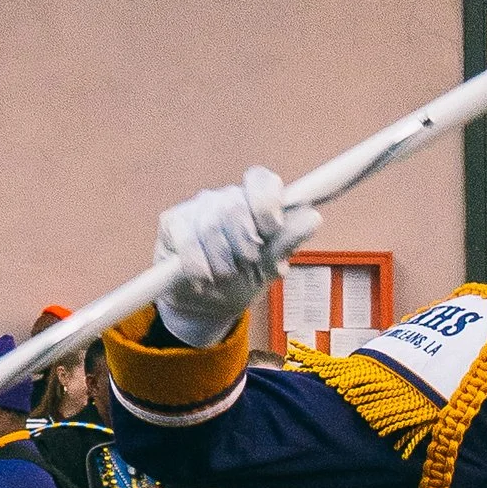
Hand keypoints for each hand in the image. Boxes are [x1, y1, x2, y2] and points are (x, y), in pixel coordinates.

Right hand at [152, 165, 322, 349]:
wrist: (206, 307)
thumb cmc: (243, 281)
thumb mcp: (269, 268)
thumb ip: (287, 242)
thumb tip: (313, 217)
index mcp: (255, 203)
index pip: (261, 180)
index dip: (266, 202)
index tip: (272, 228)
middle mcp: (227, 199)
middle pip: (235, 206)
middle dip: (245, 242)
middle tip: (248, 263)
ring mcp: (198, 208)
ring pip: (211, 225)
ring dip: (222, 261)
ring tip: (225, 276)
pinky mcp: (173, 222)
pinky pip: (187, 240)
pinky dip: (198, 266)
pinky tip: (203, 279)